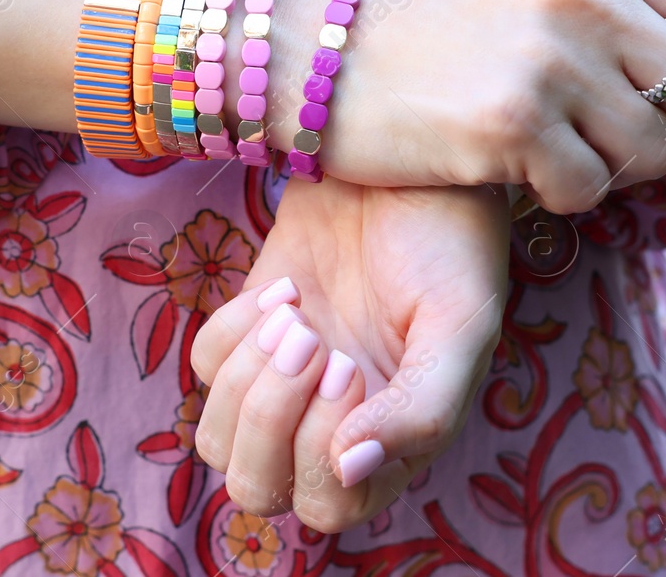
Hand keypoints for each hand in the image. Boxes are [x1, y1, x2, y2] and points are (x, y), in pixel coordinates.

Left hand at [188, 178, 507, 532]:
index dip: (320, 449)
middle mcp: (332, 426)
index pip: (330, 506)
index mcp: (394, 444)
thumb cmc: (450, 246)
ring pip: (217, 440)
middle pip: (259, 488)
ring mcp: (284, 382)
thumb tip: (351, 470)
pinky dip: (234, 329)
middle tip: (312, 340)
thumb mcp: (460, 330)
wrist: (406, 160)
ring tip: (293, 314)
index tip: (349, 363)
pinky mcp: (249, 332)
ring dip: (245, 380)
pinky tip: (288, 288)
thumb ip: (422, 413)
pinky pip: (205, 365)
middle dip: (269, 420)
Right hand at [312, 0, 665, 211]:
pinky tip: (511, 163)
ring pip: (656, 153)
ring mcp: (549, 54)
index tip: (627, 80)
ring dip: (610, 167)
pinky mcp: (513, 122)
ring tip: (549, 140)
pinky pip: (591, 193)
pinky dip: (558, 195)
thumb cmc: (457, 27)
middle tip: (590, 119)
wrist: (333, 59)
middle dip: (661, 126)